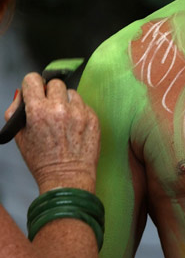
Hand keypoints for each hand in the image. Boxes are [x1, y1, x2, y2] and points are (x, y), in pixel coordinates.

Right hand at [4, 73, 99, 193]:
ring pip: (71, 93)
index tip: (35, 91)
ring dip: (66, 102)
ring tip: (64, 119)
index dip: (32, 85)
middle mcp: (60, 108)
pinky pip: (84, 105)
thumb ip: (17, 111)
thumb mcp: (20, 135)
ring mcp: (79, 113)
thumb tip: (23, 94)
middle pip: (55, 83)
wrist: (67, 177)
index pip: (33, 79)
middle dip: (51, 93)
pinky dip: (79, 112)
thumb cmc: (43, 161)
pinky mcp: (93, 119)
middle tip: (50, 107)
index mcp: (38, 111)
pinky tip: (74, 127)